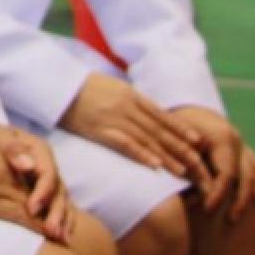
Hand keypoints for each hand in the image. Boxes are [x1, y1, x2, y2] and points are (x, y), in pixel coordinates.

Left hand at [0, 122, 71, 240]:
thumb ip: (10, 147)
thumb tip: (28, 165)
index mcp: (39, 150)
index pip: (48, 174)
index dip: (43, 193)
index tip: (31, 210)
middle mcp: (48, 164)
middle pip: (58, 190)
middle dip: (57, 212)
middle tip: (51, 232)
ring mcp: (48, 178)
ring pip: (62, 200)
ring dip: (63, 220)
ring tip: (61, 240)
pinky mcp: (44, 189)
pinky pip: (57, 206)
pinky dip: (62, 221)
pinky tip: (62, 239)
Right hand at [60, 73, 208, 184]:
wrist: (55, 83)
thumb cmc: (83, 86)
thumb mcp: (112, 87)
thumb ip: (131, 100)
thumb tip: (149, 112)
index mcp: (131, 94)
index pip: (162, 115)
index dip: (181, 128)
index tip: (198, 141)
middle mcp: (127, 106)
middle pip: (159, 130)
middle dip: (181, 147)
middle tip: (199, 162)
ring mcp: (113, 118)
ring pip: (147, 139)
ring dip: (167, 156)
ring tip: (183, 170)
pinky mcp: (99, 131)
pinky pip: (125, 144)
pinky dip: (142, 155)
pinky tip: (155, 165)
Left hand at [171, 105, 254, 218]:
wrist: (183, 108)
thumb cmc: (176, 128)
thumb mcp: (177, 143)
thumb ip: (190, 164)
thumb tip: (202, 189)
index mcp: (222, 137)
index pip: (226, 173)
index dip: (218, 194)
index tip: (207, 209)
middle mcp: (236, 139)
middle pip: (243, 175)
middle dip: (237, 200)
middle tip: (229, 220)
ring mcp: (242, 142)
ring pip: (253, 171)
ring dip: (249, 194)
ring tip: (240, 216)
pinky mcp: (242, 146)